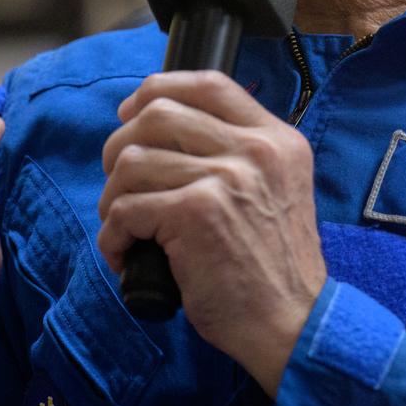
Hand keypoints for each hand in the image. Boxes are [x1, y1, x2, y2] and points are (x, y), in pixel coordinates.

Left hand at [96, 71, 325, 394]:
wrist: (293, 322)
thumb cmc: (274, 264)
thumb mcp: (277, 187)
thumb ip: (239, 152)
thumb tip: (164, 123)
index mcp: (277, 138)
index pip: (209, 83)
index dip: (159, 89)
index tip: (131, 112)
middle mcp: (256, 149)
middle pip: (158, 114)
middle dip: (120, 145)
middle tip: (119, 183)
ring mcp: (226, 178)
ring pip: (132, 162)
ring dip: (113, 198)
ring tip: (125, 228)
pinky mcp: (195, 214)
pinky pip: (126, 209)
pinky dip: (113, 236)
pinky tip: (126, 255)